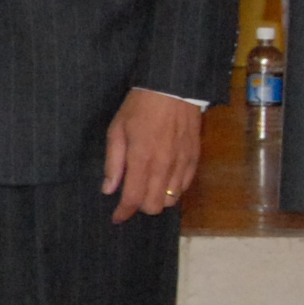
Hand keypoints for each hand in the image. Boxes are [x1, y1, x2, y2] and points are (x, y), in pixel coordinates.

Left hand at [103, 87, 203, 222]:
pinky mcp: (195, 158)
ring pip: (171, 200)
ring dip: (158, 199)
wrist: (173, 87)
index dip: (123, 213)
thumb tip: (108, 189)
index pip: (133, 199)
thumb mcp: (117, 130)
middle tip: (132, 195)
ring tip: (148, 186)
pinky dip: (173, 189)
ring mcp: (182, 163)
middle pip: (154, 206)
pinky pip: (185, 186)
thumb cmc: (140, 106)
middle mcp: (164, 166)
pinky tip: (164, 179)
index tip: (116, 217)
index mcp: (142, 159)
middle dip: (140, 206)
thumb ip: (113, 162)